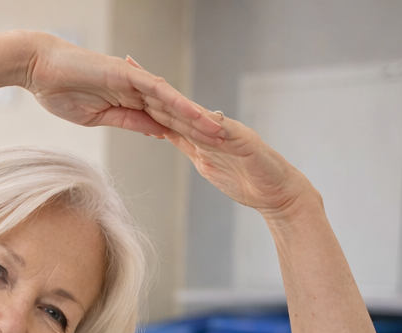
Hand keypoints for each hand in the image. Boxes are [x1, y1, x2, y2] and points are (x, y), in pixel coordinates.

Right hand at [24, 32, 216, 137]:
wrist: (40, 69)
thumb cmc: (58, 91)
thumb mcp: (96, 118)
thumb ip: (127, 122)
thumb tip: (154, 131)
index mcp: (127, 104)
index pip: (161, 122)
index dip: (182, 136)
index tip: (201, 151)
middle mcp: (136, 91)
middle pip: (173, 113)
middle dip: (197, 129)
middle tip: (223, 144)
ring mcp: (134, 82)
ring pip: (172, 103)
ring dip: (196, 118)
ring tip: (218, 131)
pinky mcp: (128, 75)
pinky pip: (158, 91)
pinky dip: (177, 103)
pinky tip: (194, 114)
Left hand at [129, 58, 313, 219]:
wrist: (277, 193)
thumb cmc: (245, 182)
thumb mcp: (208, 164)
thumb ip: (190, 148)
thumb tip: (167, 136)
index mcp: (202, 136)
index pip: (169, 117)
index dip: (146, 102)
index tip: (124, 87)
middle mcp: (214, 129)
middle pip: (178, 108)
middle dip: (154, 91)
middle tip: (131, 70)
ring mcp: (230, 133)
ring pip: (198, 116)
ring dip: (176, 102)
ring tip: (155, 87)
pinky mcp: (246, 142)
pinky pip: (227, 132)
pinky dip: (213, 125)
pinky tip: (199, 116)